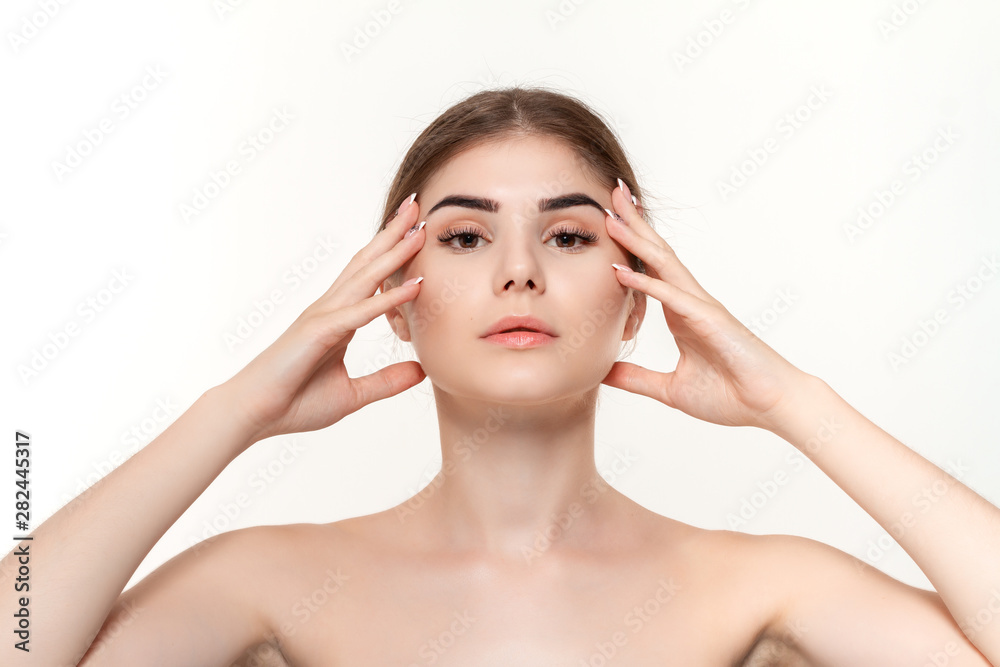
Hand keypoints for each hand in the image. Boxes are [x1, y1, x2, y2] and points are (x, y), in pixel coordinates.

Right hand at [218, 198, 426, 442]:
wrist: (253, 415)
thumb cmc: (294, 403)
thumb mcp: (353, 394)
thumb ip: (386, 382)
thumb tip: (421, 370)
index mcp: (337, 319)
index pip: (369, 278)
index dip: (392, 253)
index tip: (416, 230)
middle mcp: (329, 309)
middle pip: (367, 263)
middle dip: (393, 234)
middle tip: (417, 205)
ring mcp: (323, 317)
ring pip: (365, 277)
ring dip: (395, 251)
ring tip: (419, 227)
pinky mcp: (319, 333)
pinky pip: (361, 312)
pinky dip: (389, 298)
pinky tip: (416, 285)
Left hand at [600, 181, 809, 430]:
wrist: (772, 407)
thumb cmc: (731, 395)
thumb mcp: (670, 389)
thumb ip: (636, 379)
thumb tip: (602, 372)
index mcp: (681, 313)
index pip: (650, 269)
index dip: (630, 244)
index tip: (609, 220)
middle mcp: (690, 302)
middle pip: (656, 254)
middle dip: (633, 224)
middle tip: (610, 193)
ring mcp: (701, 308)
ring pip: (663, 265)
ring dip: (635, 239)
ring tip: (612, 215)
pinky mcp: (710, 322)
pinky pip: (672, 298)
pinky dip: (645, 283)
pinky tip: (619, 270)